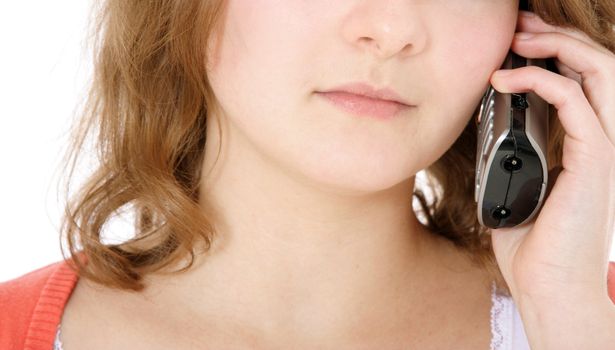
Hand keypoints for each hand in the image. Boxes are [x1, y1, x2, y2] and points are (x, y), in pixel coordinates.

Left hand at [488, 10, 614, 349]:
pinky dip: (542, 79)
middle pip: (594, 68)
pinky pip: (576, 101)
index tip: (513, 46)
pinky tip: (507, 79)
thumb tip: (488, 135)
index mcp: (585, 147)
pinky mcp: (599, 159)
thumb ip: (513, 160)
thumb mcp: (516, 190)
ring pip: (600, 72)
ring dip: (558, 46)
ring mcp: (606, 148)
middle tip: (519, 26)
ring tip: (518, 36)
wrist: (551, 289)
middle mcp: (603, 141)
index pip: (579, 85)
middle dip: (558, 38)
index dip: (551, 57)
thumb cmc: (534, 249)